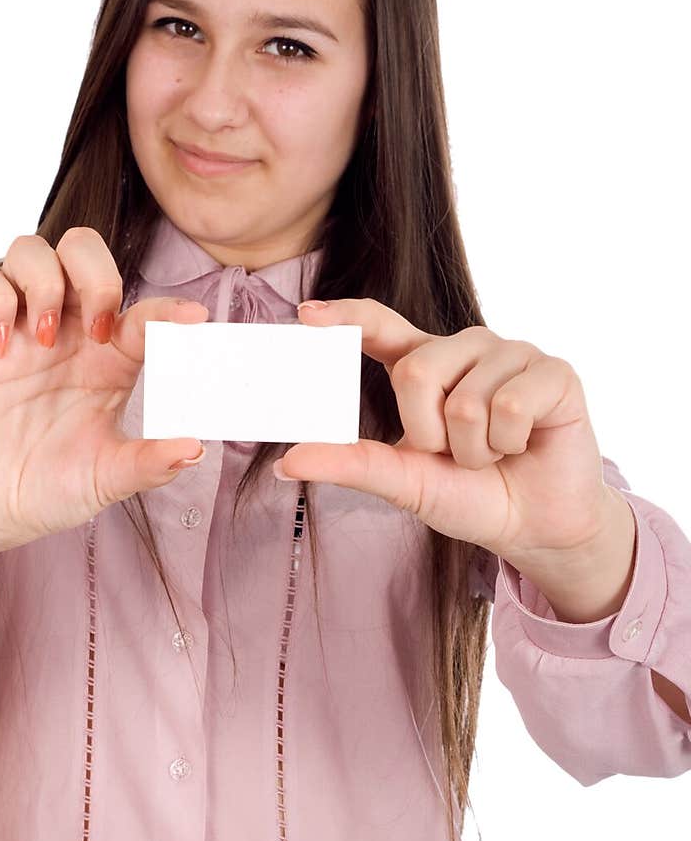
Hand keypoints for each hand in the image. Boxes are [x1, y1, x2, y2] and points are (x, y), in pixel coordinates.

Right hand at [0, 227, 208, 555]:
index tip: (195, 320)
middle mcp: (69, 331)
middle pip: (83, 250)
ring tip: (45, 338)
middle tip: (97, 328)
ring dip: (45, 281)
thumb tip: (195, 448)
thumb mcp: (107, 479)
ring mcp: (21, 328)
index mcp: (110, 357)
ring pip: (30, 251)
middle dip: (97, 274)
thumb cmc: (54, 488)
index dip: (170, 309)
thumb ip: (150, 463)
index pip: (144, 312)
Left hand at [283, 300, 613, 562]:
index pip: (380, 326)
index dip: (346, 317)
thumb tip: (286, 461)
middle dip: (429, 433)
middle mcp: (466, 347)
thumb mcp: (403, 481)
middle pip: (416, 372)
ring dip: (474, 450)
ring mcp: (512, 353)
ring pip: (466, 400)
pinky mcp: (554, 371)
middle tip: (456, 453)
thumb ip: (350, 464)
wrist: (535, 526)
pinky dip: (510, 443)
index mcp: (425, 363)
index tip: (306, 315)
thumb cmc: (469, 496)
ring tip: (494, 452)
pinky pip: (511, 405)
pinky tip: (523, 444)